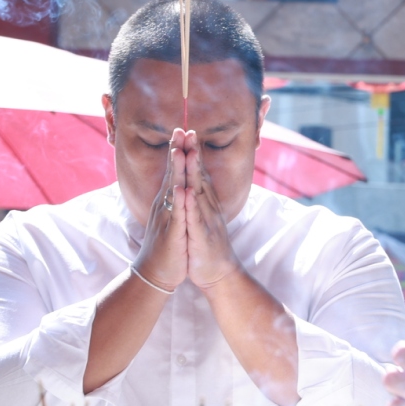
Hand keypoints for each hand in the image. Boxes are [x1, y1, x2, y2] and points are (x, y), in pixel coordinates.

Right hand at [133, 132, 190, 290]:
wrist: (155, 273)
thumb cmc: (166, 246)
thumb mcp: (170, 218)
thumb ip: (172, 200)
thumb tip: (174, 183)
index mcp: (168, 202)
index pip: (173, 171)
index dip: (177, 151)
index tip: (182, 130)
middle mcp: (165, 206)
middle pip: (170, 174)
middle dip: (176, 151)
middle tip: (180, 129)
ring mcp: (167, 218)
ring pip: (172, 190)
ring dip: (175, 170)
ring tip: (178, 150)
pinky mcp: (172, 233)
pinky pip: (176, 215)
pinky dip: (178, 201)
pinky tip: (180, 188)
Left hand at [182, 133, 241, 289]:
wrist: (219, 274)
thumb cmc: (206, 245)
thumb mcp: (201, 217)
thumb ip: (199, 198)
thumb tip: (195, 182)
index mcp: (205, 202)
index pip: (198, 173)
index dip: (193, 152)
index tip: (186, 132)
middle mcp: (208, 207)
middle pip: (200, 175)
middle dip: (194, 153)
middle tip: (188, 131)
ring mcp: (206, 220)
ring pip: (199, 192)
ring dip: (194, 172)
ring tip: (189, 152)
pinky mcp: (201, 236)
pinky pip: (195, 218)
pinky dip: (191, 204)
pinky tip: (187, 191)